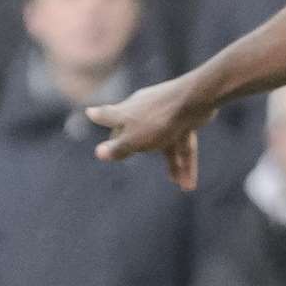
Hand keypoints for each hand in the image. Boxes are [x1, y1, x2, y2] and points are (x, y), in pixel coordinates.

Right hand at [86, 77, 213, 190]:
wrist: (194, 100)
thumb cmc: (157, 120)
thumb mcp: (132, 139)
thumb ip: (117, 148)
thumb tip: (98, 153)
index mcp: (128, 111)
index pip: (109, 114)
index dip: (100, 115)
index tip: (91, 112)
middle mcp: (146, 110)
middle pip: (139, 133)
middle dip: (137, 149)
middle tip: (127, 155)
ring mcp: (166, 114)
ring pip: (166, 143)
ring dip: (173, 165)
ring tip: (181, 185)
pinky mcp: (185, 118)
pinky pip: (182, 144)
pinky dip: (185, 162)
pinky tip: (189, 183)